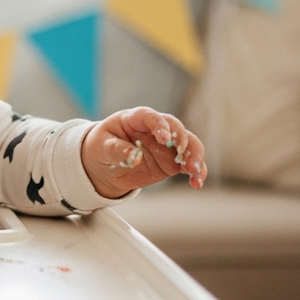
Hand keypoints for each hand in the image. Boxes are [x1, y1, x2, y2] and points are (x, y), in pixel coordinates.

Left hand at [81, 107, 206, 199]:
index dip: (159, 125)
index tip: (164, 139)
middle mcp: (155, 129)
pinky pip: (189, 164)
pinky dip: (197, 172)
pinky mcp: (173, 162)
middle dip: (183, 141)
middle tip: (185, 157)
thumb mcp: (102, 148)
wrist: (105, 166)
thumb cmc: (102, 148)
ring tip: (194, 172)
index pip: (150, 117)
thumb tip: (134, 157)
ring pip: (189, 144)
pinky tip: (196, 183)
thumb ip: (116, 150)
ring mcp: (167, 146)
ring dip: (195, 156)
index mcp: (135, 119)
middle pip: (176, 128)